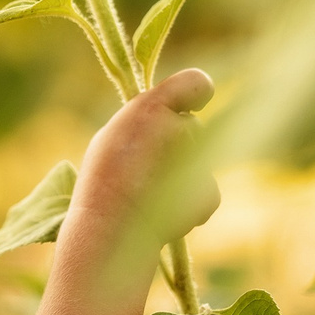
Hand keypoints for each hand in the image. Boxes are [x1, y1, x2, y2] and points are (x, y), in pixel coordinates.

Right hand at [70, 68, 218, 253]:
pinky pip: (206, 190)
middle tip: (147, 168)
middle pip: (193, 129)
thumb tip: (173, 117)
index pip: (195, 83)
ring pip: (199, 161)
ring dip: (183, 175)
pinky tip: (166, 212)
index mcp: (152, 108)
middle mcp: (181, 129)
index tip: (194, 102)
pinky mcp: (209, 193)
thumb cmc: (105, 181)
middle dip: (179, 144)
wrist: (110, 231)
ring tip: (150, 194)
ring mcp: (198, 163)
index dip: (196, 93)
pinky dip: (192, 203)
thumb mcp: (115, 134)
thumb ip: (148, 119)